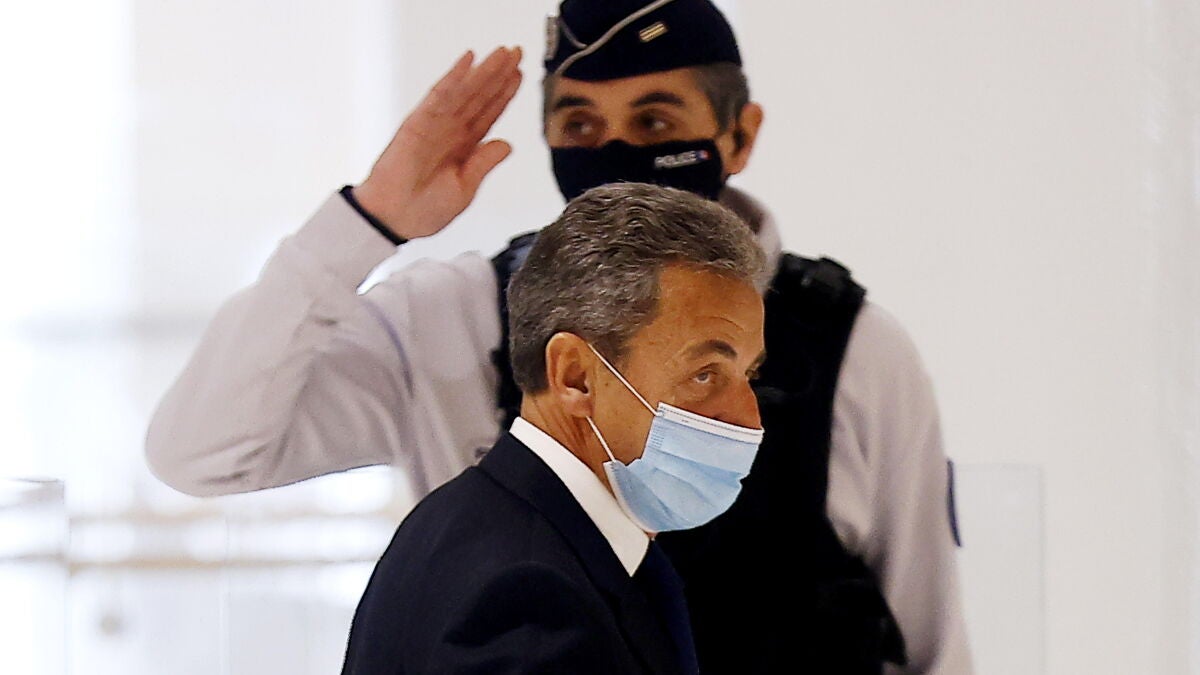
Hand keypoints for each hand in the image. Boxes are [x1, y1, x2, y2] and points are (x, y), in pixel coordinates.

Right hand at [353, 47, 522, 239]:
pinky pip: (439, 96)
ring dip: (484, 71)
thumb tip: (507, 145)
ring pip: (465, 91)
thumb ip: (484, 164)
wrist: (394, 220)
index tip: (520, 74)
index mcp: (463, 147)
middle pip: (480, 96)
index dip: (505, 94)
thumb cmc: (423, 210)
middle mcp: (451, 131)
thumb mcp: (465, 189)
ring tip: (503, 53)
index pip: (488, 114)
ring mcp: (435, 125)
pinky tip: (469, 61)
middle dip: (499, 74)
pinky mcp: (418, 123)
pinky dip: (454, 77)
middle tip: (517, 52)